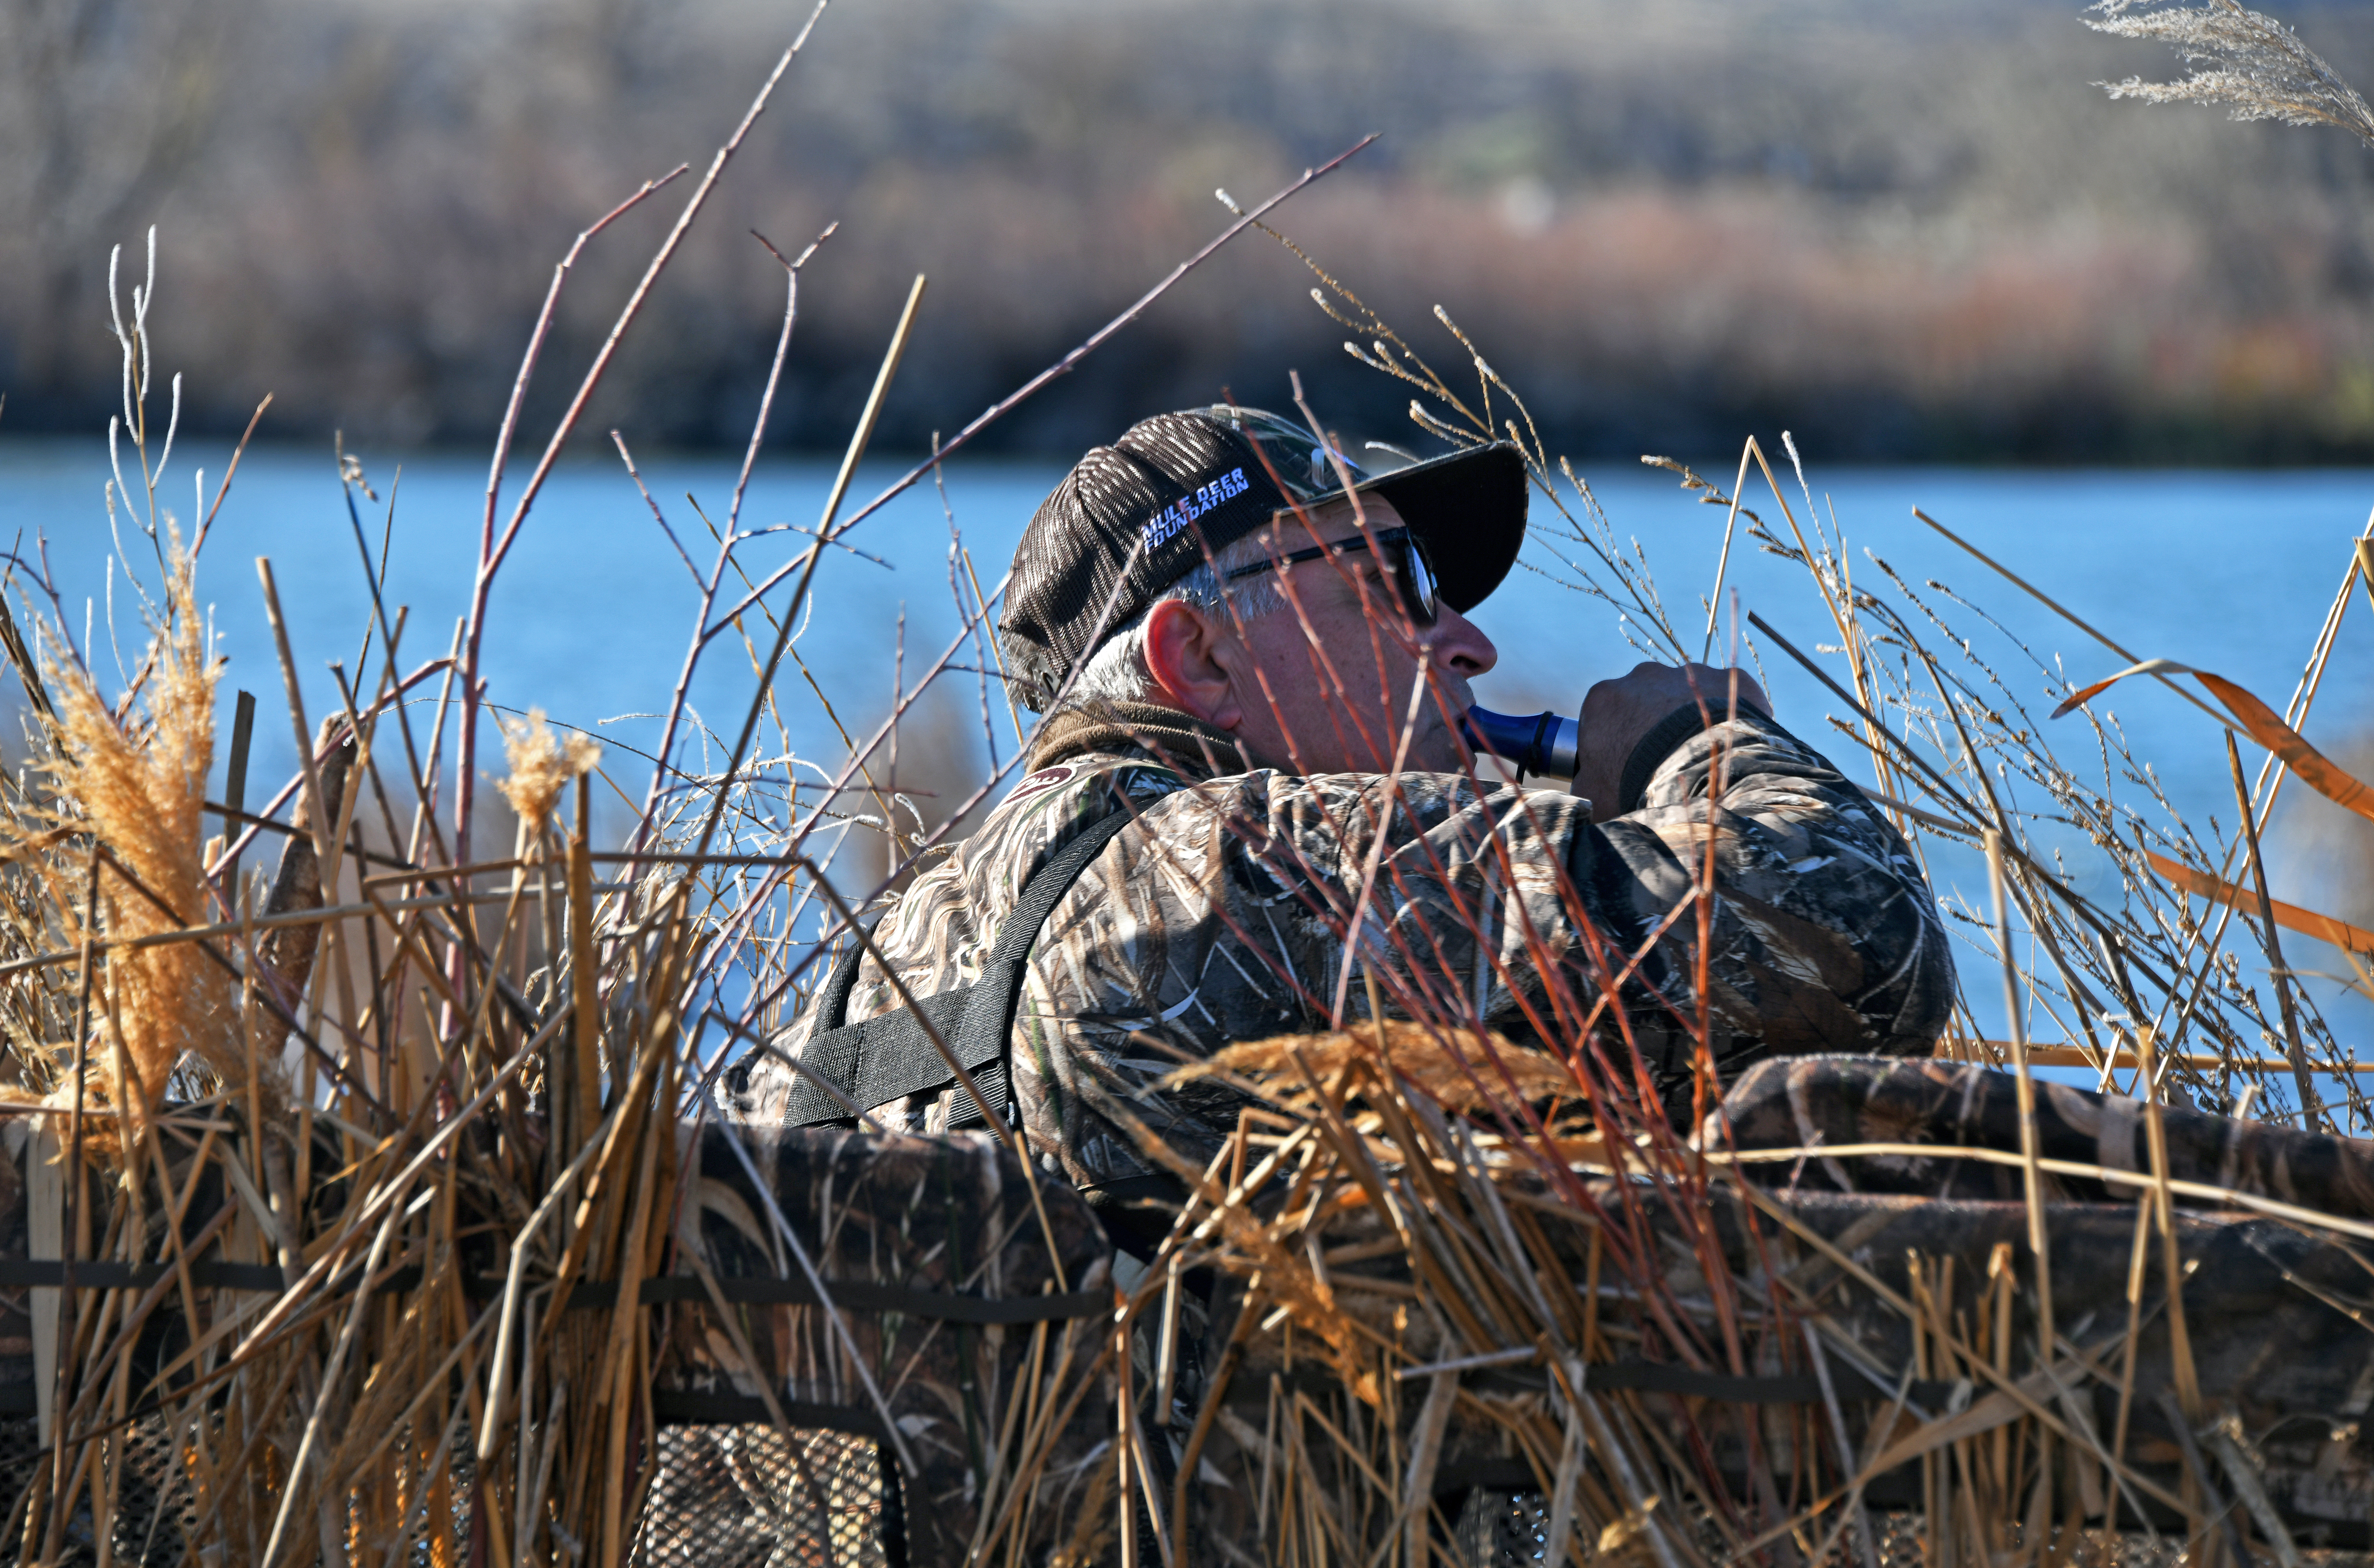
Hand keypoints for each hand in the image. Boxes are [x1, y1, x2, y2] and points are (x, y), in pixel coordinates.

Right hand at [1571, 662, 1769, 821]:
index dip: (1617, 742)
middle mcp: (1644, 677)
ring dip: (1692, 720)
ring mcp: (1691, 674)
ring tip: (1703, 757)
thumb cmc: (1639, 791)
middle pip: (1647, 700)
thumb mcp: (1593, 797)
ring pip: (1688, 696)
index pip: (1606, 716)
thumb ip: (1586, 782)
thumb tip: (1586, 784)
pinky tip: (1732, 746)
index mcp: (1604, 700)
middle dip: (1656, 725)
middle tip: (1669, 761)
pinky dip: (1729, 717)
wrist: (1703, 783)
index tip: (1629, 765)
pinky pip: (1728, 697)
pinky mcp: (1733, 680)